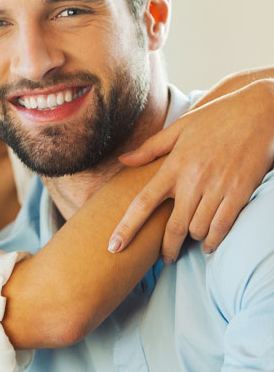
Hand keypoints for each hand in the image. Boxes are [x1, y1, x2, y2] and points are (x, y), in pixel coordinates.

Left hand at [108, 81, 273, 262]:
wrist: (258, 111)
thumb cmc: (215, 118)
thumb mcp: (179, 128)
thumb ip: (150, 149)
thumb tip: (122, 160)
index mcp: (173, 165)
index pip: (142, 203)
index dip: (126, 228)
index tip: (113, 247)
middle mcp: (192, 180)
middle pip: (172, 227)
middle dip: (166, 249)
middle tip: (165, 259)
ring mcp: (217, 187)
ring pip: (197, 229)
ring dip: (192, 239)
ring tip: (190, 240)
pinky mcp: (240, 192)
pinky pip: (222, 226)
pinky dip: (214, 239)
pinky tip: (209, 243)